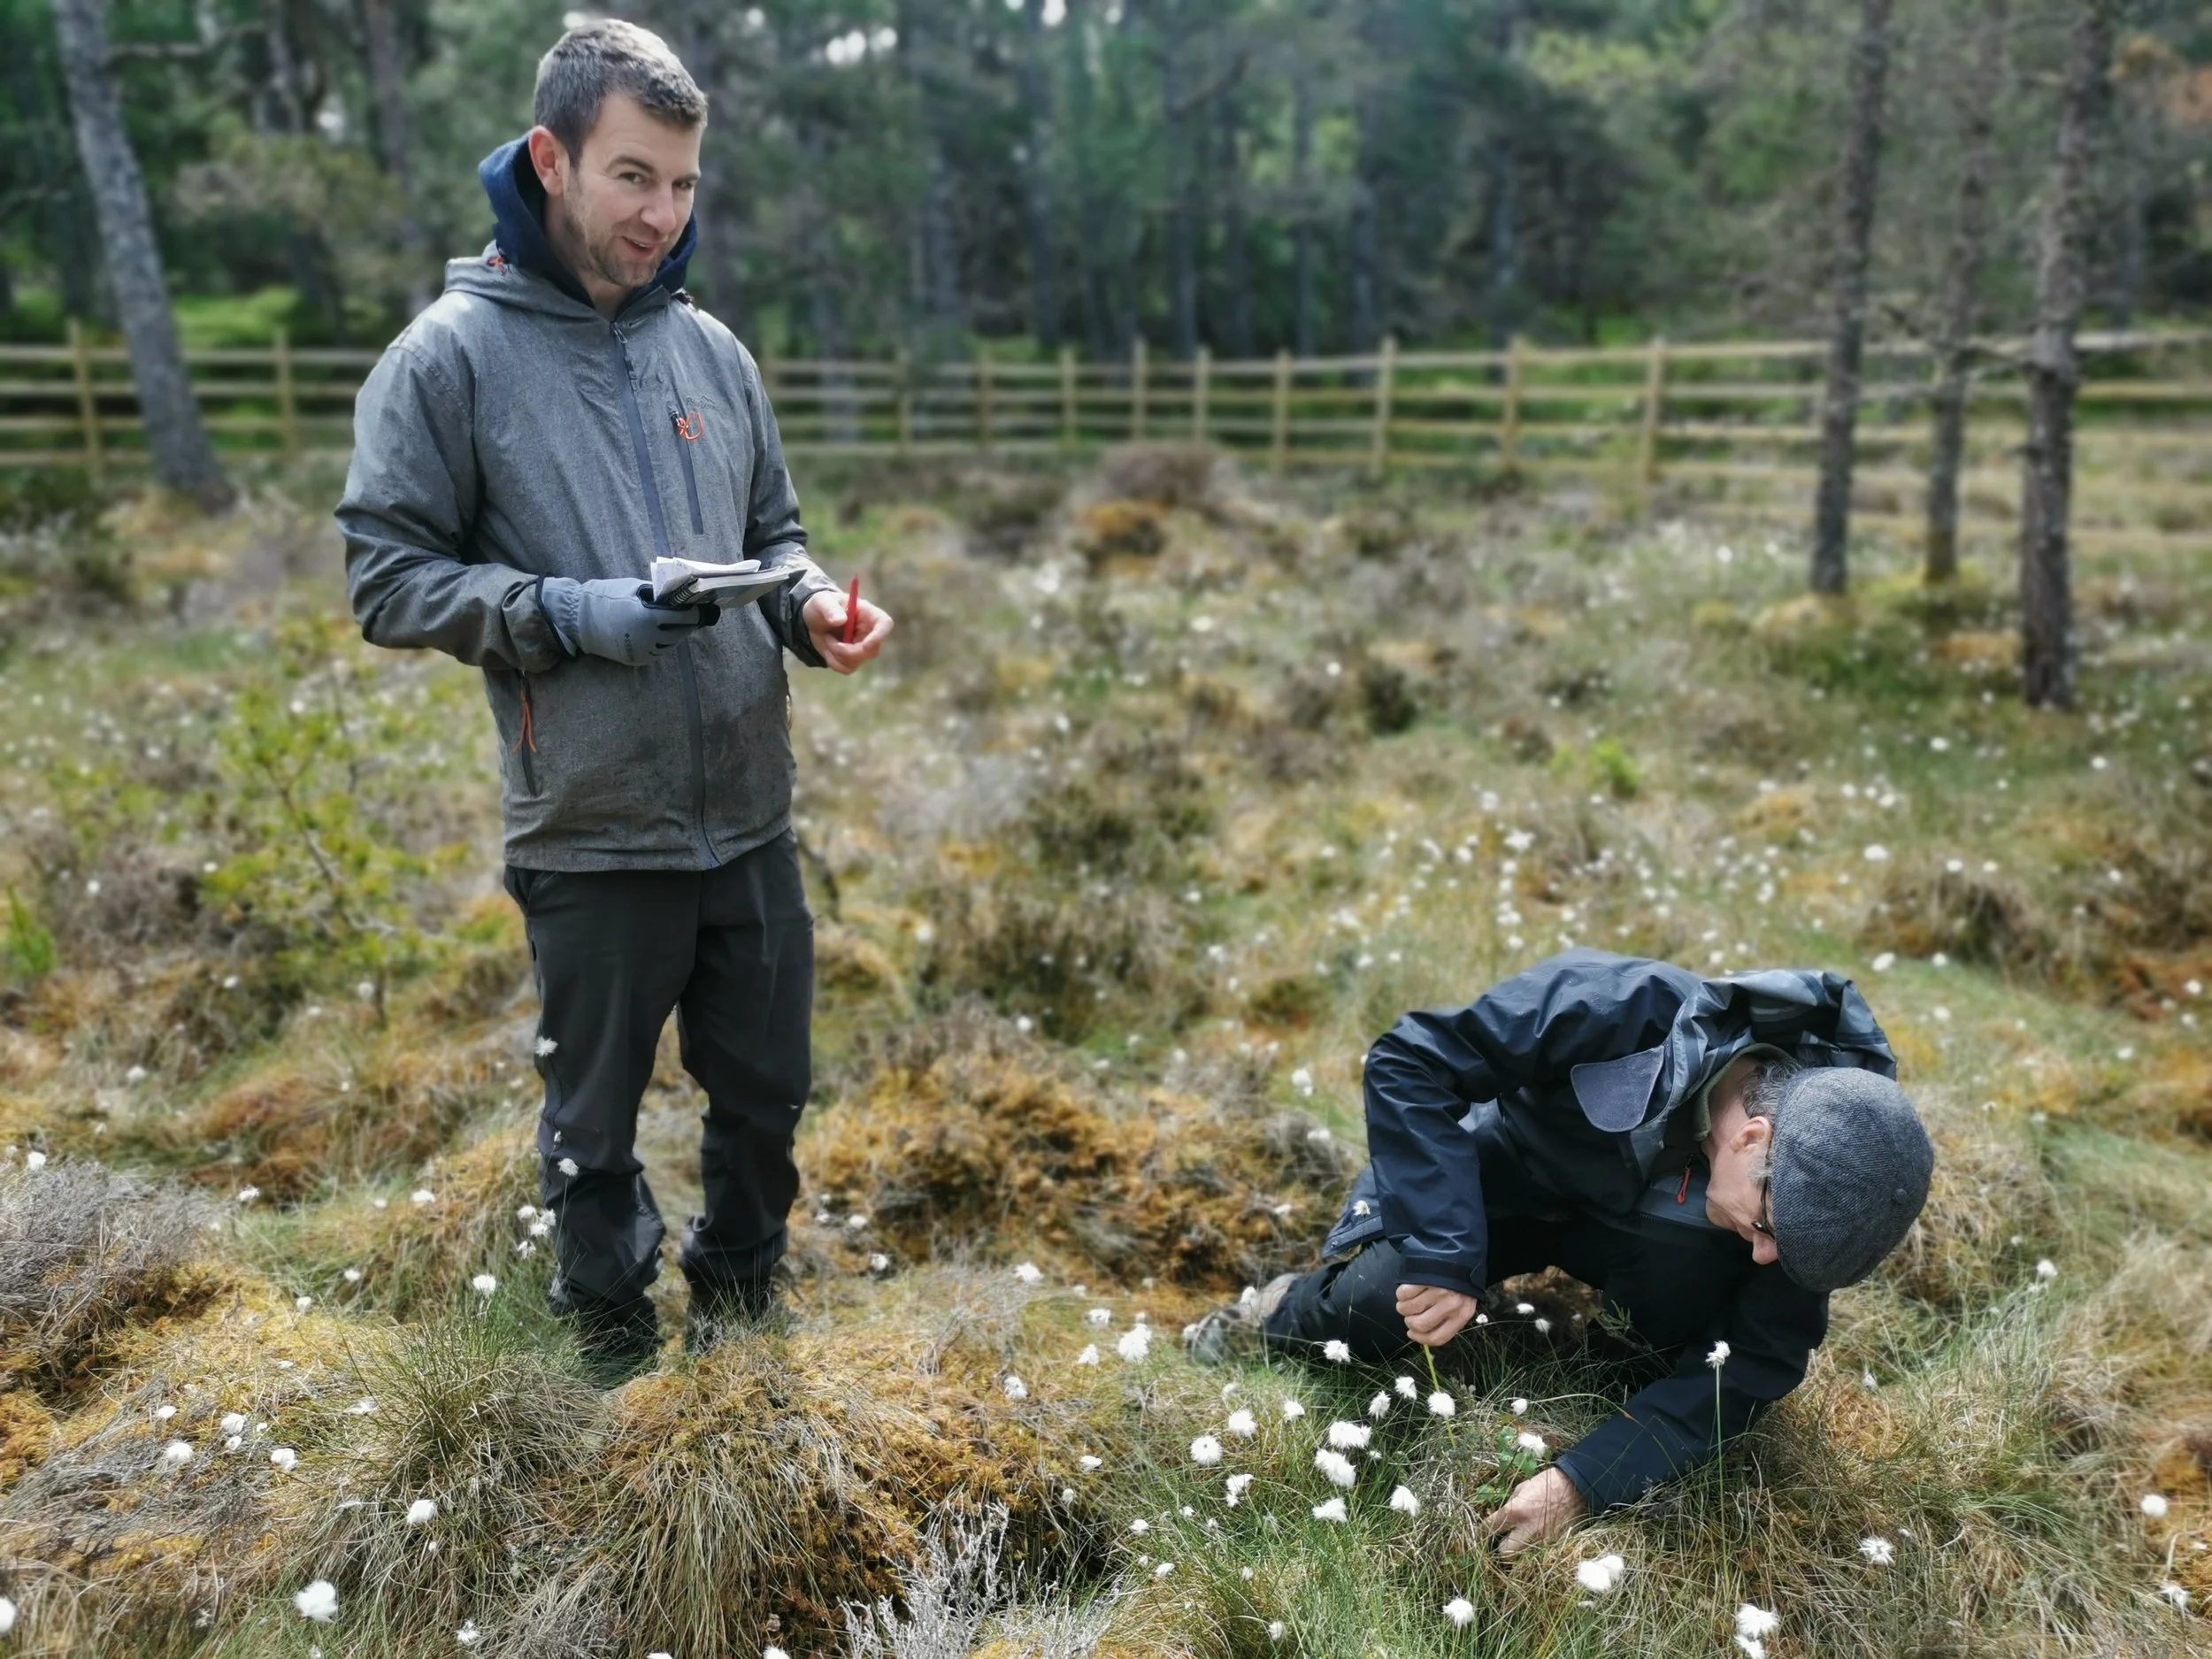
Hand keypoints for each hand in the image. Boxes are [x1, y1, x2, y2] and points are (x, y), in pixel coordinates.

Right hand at [540, 576, 704, 666]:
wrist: (577, 620)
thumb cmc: (606, 597)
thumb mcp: (635, 588)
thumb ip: (660, 594)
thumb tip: (682, 594)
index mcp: (650, 618)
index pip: (687, 617)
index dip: (699, 611)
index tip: (707, 605)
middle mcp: (649, 639)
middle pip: (683, 632)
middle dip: (689, 621)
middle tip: (693, 611)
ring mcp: (643, 653)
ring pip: (672, 643)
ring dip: (676, 632)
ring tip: (674, 620)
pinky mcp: (637, 661)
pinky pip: (659, 651)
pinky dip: (663, 641)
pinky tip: (659, 631)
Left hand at [804, 588, 892, 673]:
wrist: (813, 620)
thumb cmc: (821, 606)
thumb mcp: (822, 602)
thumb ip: (830, 609)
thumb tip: (840, 620)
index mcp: (868, 614)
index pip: (885, 624)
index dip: (879, 636)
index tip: (864, 645)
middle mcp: (870, 632)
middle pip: (872, 650)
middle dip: (848, 651)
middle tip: (828, 639)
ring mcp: (863, 648)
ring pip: (857, 662)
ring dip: (836, 654)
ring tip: (826, 639)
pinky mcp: (853, 659)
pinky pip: (847, 669)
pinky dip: (833, 662)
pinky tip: (828, 649)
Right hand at [1395, 1283, 1478, 1346]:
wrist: (1463, 1256)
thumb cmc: (1460, 1284)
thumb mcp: (1462, 1306)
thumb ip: (1446, 1321)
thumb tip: (1420, 1333)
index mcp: (1461, 1316)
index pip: (1438, 1337)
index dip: (1420, 1339)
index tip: (1412, 1333)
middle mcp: (1450, 1305)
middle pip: (1420, 1324)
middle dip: (1409, 1322)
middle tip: (1410, 1315)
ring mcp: (1437, 1290)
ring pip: (1408, 1308)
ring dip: (1403, 1307)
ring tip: (1407, 1300)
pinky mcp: (1425, 1276)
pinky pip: (1404, 1292)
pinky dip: (1401, 1293)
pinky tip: (1407, 1289)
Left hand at [1477, 1466, 1586, 1555]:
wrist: (1579, 1487)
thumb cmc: (1549, 1483)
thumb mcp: (1522, 1488)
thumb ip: (1509, 1504)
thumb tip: (1497, 1515)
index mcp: (1516, 1512)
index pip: (1489, 1528)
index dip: (1482, 1531)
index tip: (1482, 1532)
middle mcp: (1527, 1531)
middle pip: (1504, 1554)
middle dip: (1500, 1548)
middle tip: (1501, 1542)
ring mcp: (1543, 1542)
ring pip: (1521, 1559)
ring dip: (1517, 1553)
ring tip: (1517, 1545)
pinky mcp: (1555, 1547)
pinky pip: (1538, 1556)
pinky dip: (1533, 1552)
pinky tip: (1533, 1544)